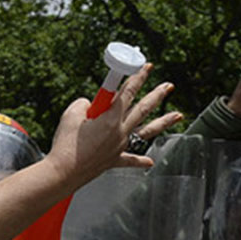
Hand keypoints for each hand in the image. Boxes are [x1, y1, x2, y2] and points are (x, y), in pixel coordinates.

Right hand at [47, 64, 179, 181]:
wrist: (63, 173)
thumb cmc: (65, 145)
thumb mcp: (70, 115)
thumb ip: (84, 104)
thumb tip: (91, 106)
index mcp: (111, 118)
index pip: (128, 92)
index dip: (137, 76)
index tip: (145, 66)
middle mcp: (119, 132)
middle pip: (143, 109)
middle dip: (157, 95)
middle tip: (168, 86)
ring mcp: (119, 147)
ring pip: (146, 132)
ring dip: (163, 122)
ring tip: (177, 115)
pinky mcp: (112, 161)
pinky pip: (130, 160)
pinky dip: (140, 161)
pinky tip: (150, 161)